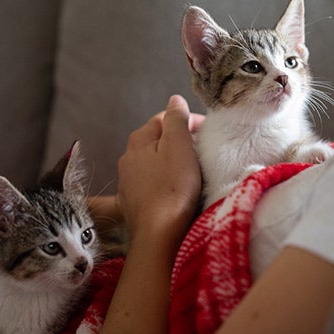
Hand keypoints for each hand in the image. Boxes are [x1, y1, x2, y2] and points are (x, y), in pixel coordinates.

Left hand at [116, 95, 203, 248]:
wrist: (158, 234)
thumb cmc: (173, 188)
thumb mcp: (179, 146)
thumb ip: (176, 120)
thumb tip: (175, 100)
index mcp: (139, 140)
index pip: (164, 118)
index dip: (187, 120)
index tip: (206, 130)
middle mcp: (128, 157)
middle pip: (156, 139)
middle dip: (177, 140)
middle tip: (201, 148)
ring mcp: (127, 181)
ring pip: (151, 162)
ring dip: (168, 161)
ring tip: (189, 169)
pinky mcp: (131, 203)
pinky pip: (148, 184)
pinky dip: (160, 180)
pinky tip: (171, 189)